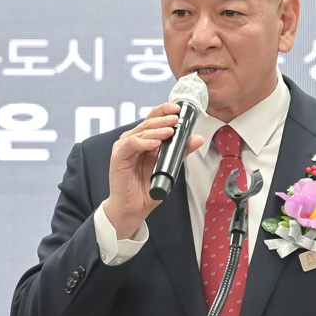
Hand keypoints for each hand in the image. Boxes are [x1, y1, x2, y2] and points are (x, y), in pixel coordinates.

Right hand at [101, 102, 203, 239]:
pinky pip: (131, 144)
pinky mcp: (118, 157)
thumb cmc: (146, 188)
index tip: (178, 109)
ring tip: (170, 131)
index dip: (164, 111)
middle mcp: (133, 140)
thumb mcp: (169, 167)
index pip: (153, 119)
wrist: (133, 207)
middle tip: (176, 118)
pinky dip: (144, 142)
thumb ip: (181, 152)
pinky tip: (155, 144)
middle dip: (164, 119)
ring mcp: (124, 147)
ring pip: (141, 132)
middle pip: (148, 122)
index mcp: (144, 139)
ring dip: (157, 130)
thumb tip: (197, 138)